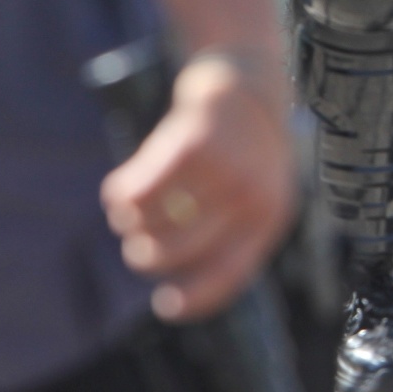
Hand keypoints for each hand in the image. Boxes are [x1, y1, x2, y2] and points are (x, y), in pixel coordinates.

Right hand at [100, 55, 295, 321]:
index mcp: (272, 216)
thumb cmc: (246, 151)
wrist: (247, 84)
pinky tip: (120, 192)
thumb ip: (232, 233)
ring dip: (130, 224)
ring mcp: (224, 170)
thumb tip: (187, 288)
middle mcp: (252, 196)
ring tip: (130, 213)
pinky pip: (139, 190)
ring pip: (153, 221)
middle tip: (138, 246)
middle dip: (147, 256)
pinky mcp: (191, 144)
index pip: (232, 272)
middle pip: (179, 251)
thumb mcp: (257, 193)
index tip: (167, 307)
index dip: (197, 297)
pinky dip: (121, 196)